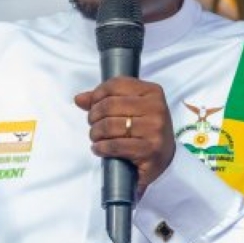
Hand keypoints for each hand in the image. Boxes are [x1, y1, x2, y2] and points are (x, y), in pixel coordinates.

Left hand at [74, 77, 174, 191]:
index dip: (97, 94)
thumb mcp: (130, 109)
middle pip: (110, 105)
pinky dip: (101, 148)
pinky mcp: (150, 150)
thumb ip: (105, 100)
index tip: (92, 105)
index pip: (116, 85)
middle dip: (94, 116)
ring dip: (95, 133)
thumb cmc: (145, 130)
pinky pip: (115, 145)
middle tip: (93, 125)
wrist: (164, 157)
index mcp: (152, 92)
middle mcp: (156, 108)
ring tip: (96, 138)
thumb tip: (79, 99)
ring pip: (110, 125)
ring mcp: (155, 129)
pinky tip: (99, 149)